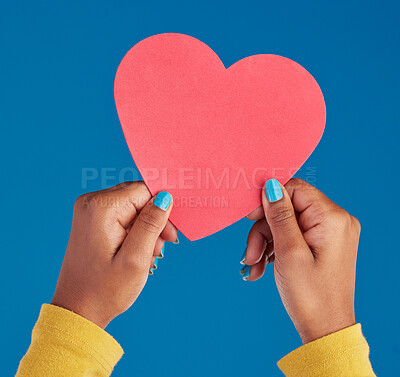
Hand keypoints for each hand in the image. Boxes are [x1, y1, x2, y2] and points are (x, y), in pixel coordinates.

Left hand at [51, 182, 176, 328]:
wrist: (78, 310)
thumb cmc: (105, 290)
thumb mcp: (135, 259)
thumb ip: (151, 224)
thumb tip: (165, 197)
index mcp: (101, 208)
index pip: (143, 190)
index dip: (161, 209)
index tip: (169, 234)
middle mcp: (91, 203)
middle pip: (138, 197)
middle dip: (154, 220)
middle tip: (161, 247)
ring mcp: (89, 211)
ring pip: (133, 207)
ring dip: (146, 228)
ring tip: (148, 254)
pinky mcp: (92, 220)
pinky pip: (123, 215)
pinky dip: (135, 232)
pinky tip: (138, 252)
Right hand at [243, 178, 359, 343]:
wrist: (325, 330)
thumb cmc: (311, 296)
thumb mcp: (289, 252)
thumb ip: (280, 215)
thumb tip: (271, 185)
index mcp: (332, 218)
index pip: (294, 189)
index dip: (269, 200)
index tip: (249, 218)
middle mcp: (335, 221)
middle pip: (288, 208)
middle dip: (264, 230)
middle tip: (250, 255)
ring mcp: (330, 233)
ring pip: (286, 223)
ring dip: (266, 243)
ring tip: (254, 266)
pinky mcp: (322, 244)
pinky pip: (293, 235)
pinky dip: (275, 248)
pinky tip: (263, 266)